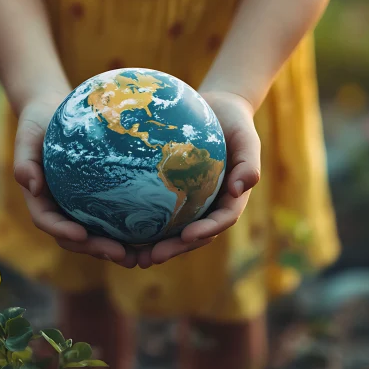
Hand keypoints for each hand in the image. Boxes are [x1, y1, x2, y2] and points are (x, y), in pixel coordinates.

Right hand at [12, 92, 137, 267]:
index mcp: (40, 199)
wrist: (53, 113)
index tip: (81, 234)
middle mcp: (59, 210)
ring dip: (116, 250)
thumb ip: (25, 161)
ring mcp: (78, 209)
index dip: (63, 231)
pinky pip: (113, 220)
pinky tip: (153, 235)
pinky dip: (128, 232)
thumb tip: (32, 186)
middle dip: (96, 250)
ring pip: (96, 236)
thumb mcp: (27, 136)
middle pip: (75, 238)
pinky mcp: (97, 202)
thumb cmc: (38, 122)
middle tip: (121, 255)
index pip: (48, 221)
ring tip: (139, 257)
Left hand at [137, 90, 261, 266]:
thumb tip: (241, 189)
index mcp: (232, 198)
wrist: (218, 110)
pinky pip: (160, 210)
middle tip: (152, 258)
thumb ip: (249, 162)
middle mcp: (212, 206)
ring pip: (175, 230)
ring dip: (157, 246)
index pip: (221, 220)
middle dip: (175, 249)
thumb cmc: (235, 122)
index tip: (187, 236)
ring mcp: (193, 203)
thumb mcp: (247, 137)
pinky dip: (144, 222)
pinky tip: (120, 229)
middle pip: (194, 234)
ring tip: (135, 257)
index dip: (205, 231)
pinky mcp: (175, 194)